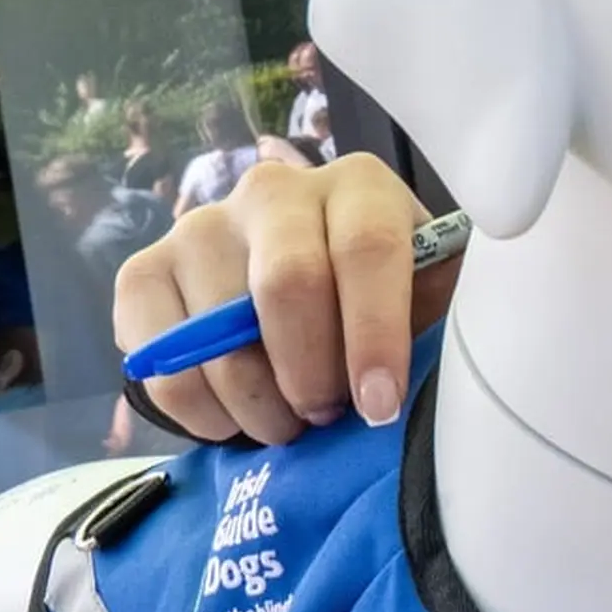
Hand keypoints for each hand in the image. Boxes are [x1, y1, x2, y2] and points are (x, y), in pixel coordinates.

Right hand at [113, 154, 455, 444]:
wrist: (297, 298)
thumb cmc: (378, 303)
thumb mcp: (425, 297)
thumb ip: (444, 311)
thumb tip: (468, 356)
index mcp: (359, 186)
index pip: (367, 248)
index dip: (374, 334)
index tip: (379, 405)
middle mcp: (274, 190)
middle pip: (287, 284)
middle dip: (311, 373)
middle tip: (327, 415)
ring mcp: (200, 226)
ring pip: (219, 333)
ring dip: (259, 404)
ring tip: (289, 424)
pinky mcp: (143, 272)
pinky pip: (160, 357)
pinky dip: (200, 410)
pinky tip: (235, 418)